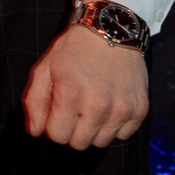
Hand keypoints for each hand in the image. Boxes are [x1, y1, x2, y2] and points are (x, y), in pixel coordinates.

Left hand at [22, 22, 148, 149]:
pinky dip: (114, 125)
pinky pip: (123, 135)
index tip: (57, 111)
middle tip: (74, 108)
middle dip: (72, 130)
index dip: (53, 125)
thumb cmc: (73, 51)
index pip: (57, 136)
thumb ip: (34, 102)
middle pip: (79, 143)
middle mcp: (97, 106)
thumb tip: (35, 132)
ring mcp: (121, 109)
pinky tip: (109, 104)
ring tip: (91, 105)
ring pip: (101, 143)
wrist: (111, 30)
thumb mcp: (45, 68)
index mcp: (70, 94)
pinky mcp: (139, 109)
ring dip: (93, 129)